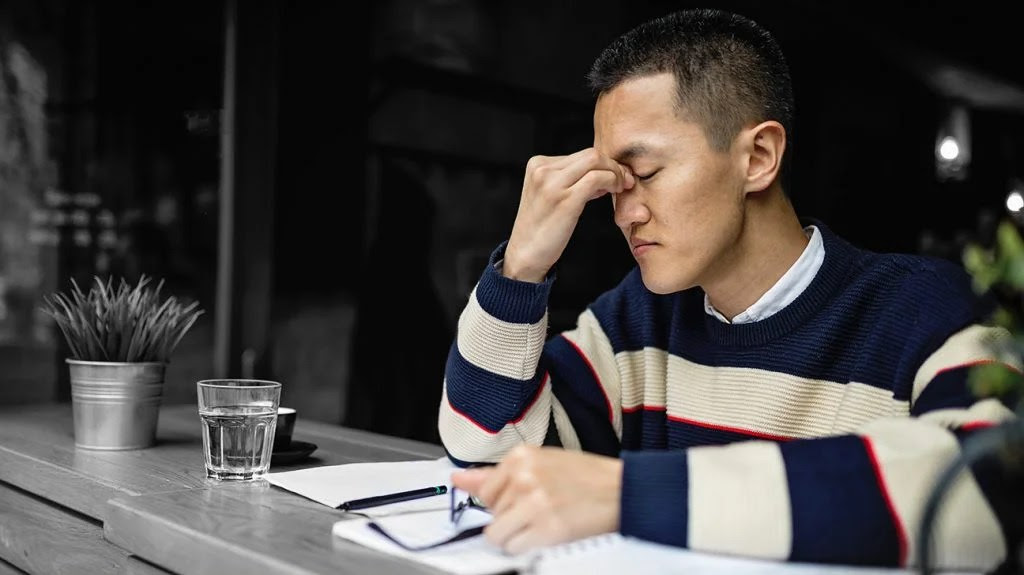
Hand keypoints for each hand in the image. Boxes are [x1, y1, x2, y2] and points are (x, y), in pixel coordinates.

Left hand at [451, 445, 622, 553]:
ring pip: (498, 534)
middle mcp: (523, 477)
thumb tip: (459, 479)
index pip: (485, 490)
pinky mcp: (545, 528)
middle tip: (539, 511)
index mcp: (521, 457)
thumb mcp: (541, 463)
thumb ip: (498, 474)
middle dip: (510, 518)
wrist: (623, 490)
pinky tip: (546, 535)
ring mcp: (533, 503)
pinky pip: (515, 548)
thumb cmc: (588, 477)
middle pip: (491, 513)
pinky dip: (527, 547)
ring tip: (543, 524)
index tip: (520, 502)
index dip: (503, 501)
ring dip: (517, 535)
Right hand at [503, 149, 634, 281]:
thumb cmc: (541, 228)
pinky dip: (612, 182)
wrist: (525, 254)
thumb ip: (572, 180)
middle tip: (625, 181)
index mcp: (537, 165)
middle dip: (613, 166)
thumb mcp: (551, 195)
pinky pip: (597, 178)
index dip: (603, 164)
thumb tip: (604, 172)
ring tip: (620, 188)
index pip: (580, 154)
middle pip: (590, 154)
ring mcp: (552, 183)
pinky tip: (614, 192)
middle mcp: (543, 169)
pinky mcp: (564, 198)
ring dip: (615, 173)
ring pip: (595, 161)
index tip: (615, 177)